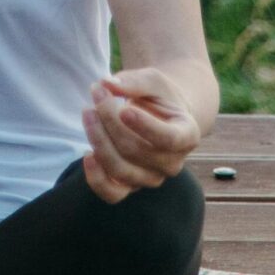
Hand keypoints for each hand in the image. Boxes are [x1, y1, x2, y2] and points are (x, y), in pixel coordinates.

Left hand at [80, 66, 201, 203]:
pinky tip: (87, 153)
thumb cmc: (158, 96)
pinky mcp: (131, 186)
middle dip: (109, 119)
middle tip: (96, 92)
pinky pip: (111, 193)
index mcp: (187, 135)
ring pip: (120, 169)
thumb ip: (134, 82)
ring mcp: (152, 178)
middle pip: (135, 150)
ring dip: (98, 140)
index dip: (145, 126)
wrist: (160, 116)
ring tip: (88, 112)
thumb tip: (107, 83)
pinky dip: (96, 177)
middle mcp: (173, 163)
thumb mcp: (153, 81)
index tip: (124, 108)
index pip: (169, 139)